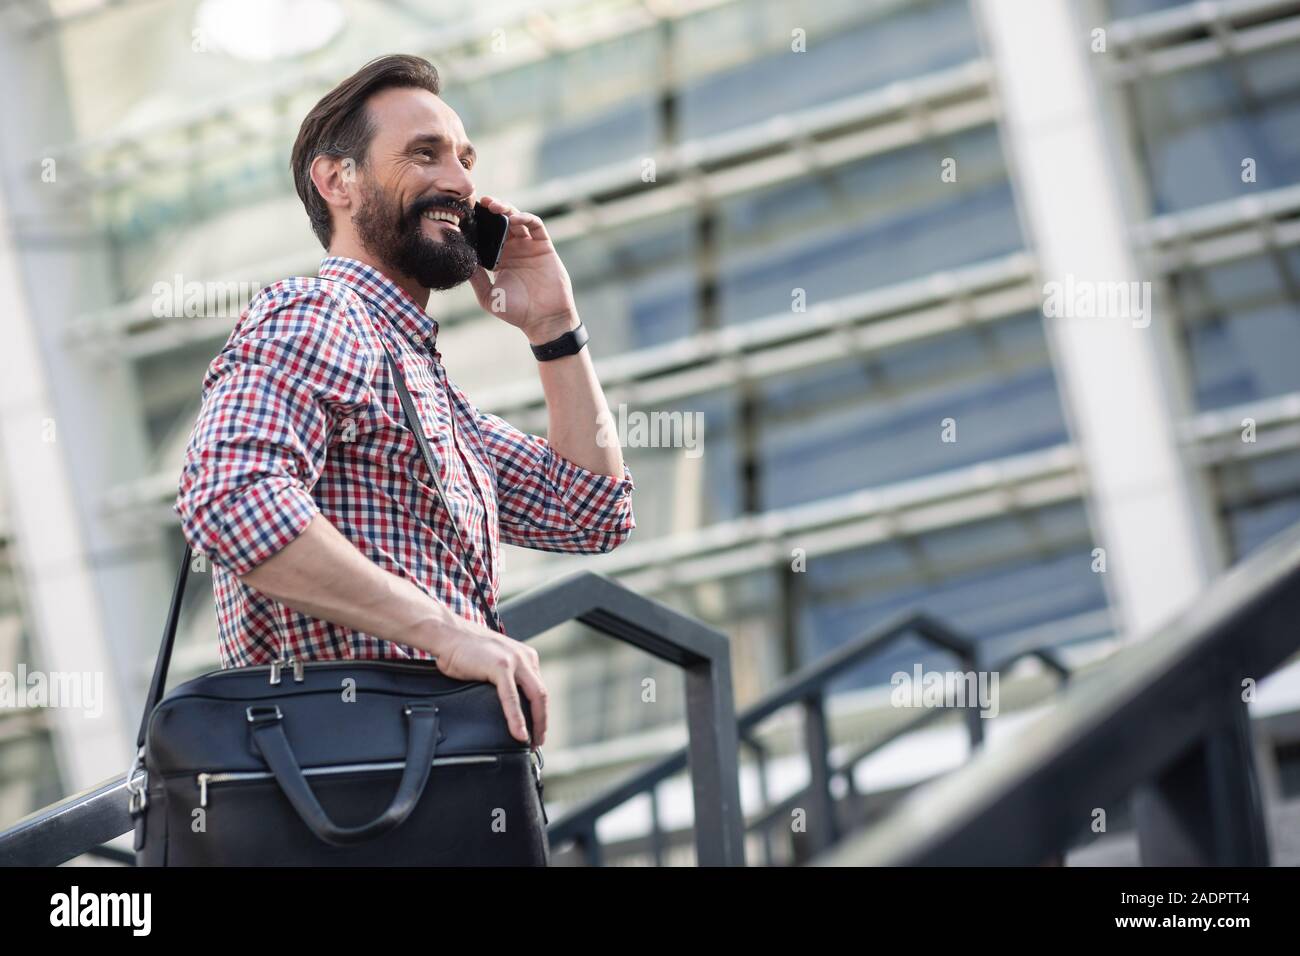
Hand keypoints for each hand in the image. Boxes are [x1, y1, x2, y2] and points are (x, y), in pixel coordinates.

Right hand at [428, 616, 547, 745]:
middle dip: (542, 721)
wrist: (447, 634)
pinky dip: (517, 718)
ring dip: (536, 723)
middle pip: (542, 695)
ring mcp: (514, 660)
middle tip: (537, 741)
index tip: (536, 729)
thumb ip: (505, 678)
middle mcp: (524, 657)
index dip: (540, 711)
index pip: (539, 688)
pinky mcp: (500, 666)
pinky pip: (512, 698)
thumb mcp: (493, 662)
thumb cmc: (464, 649)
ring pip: (535, 696)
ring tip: (531, 741)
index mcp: (525, 656)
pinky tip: (518, 733)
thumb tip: (508, 704)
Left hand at [468, 194, 578, 342]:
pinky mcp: (544, 246)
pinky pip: (535, 225)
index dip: (478, 224)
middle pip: (500, 222)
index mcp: (499, 259)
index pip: (486, 235)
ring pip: (516, 219)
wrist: (544, 319)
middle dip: (490, 211)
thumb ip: (476, 277)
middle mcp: (513, 250)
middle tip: (479, 203)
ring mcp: (529, 246)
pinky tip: (513, 219)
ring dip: (505, 209)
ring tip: (493, 206)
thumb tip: (461, 259)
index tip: (465, 216)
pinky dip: (525, 217)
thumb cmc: (516, 312)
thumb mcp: (488, 296)